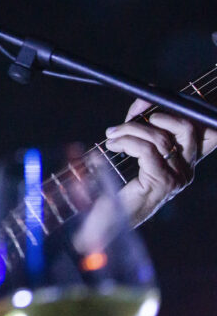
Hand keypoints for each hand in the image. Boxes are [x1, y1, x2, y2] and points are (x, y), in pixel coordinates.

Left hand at [104, 98, 216, 225]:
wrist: (108, 218)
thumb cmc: (118, 183)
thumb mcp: (133, 144)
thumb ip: (141, 122)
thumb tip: (144, 97)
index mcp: (185, 159)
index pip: (207, 130)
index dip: (183, 106)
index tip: (152, 97)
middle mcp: (187, 168)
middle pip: (188, 126)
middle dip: (152, 114)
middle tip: (124, 121)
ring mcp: (178, 177)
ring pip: (162, 137)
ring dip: (130, 129)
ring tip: (111, 136)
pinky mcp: (162, 183)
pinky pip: (148, 150)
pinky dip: (127, 142)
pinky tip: (114, 146)